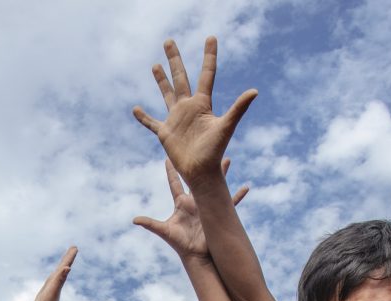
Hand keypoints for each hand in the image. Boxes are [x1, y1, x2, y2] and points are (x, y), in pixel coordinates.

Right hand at [30, 247, 76, 300]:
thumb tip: (67, 268)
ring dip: (62, 266)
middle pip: (63, 267)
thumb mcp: (53, 290)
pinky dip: (55, 277)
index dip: (70, 256)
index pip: (65, 265)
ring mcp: (52, 288)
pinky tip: (56, 276)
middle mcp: (56, 283)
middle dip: (68, 257)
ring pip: (58, 274)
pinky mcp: (47, 292)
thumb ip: (60, 279)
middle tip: (74, 248)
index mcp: (58, 281)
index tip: (75, 247)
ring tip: (66, 260)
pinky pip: (52, 281)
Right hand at [132, 37, 256, 182]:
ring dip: (161, 80)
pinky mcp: (165, 133)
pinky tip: (136, 109)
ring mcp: (176, 119)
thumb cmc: (215, 151)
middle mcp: (188, 107)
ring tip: (155, 65)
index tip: (211, 38)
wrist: (202, 172)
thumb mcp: (226, 127)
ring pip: (166, 94)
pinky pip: (152, 123)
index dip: (209, 56)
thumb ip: (238, 108)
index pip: (206, 74)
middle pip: (180, 78)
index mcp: (202, 104)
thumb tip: (254, 91)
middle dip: (174, 59)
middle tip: (168, 41)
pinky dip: (144, 117)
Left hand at [133, 160, 247, 259]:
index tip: (168, 156)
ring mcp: (207, 206)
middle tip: (201, 148)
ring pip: (216, 184)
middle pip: (197, 177)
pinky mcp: (218, 213)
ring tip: (227, 159)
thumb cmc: (180, 244)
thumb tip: (134, 219)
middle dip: (200, 163)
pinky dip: (238, 195)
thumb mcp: (165, 232)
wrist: (197, 256)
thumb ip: (150, 224)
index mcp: (181, 203)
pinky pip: (231, 202)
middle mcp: (194, 201)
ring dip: (222, 173)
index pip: (174, 182)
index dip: (171, 169)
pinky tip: (247, 187)